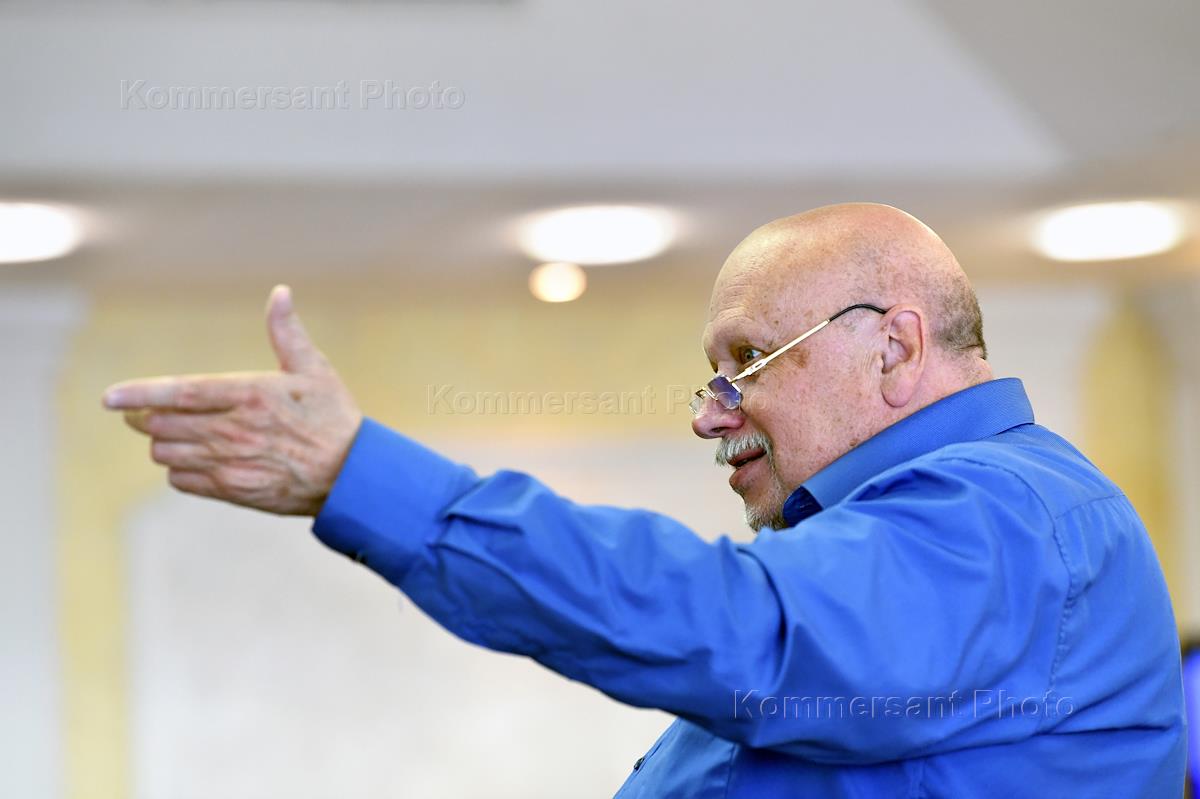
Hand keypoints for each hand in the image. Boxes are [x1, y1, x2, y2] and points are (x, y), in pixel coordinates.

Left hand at [103, 285, 362, 515]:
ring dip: (164, 442)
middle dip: (146, 417)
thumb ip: (287, 333)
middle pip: (163, 425)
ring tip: (178, 433)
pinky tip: (196, 458)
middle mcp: (237, 431)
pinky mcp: (234, 490)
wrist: (353, 477)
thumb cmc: (334, 417)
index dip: (141, 394)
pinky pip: (182, 480)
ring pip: (167, 453)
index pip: (182, 394)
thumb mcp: (315, 370)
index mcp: (252, 395)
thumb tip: (280, 292)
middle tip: (147, 411)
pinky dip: (179, 469)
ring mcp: (233, 464)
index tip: (110, 398)